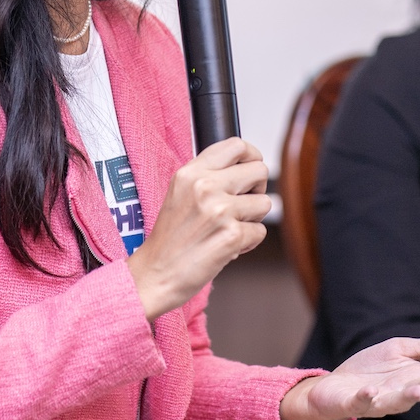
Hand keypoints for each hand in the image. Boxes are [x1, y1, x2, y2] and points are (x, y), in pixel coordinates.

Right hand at [125, 137, 269, 320]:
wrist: (155, 274)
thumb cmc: (169, 237)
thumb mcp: (179, 192)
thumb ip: (207, 175)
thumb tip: (245, 165)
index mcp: (191, 172)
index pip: (236, 145)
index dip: (251, 156)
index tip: (249, 170)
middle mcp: (205, 186)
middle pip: (259, 170)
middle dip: (257, 188)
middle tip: (241, 204)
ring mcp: (220, 211)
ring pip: (264, 202)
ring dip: (252, 219)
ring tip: (228, 228)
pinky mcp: (232, 236)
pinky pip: (260, 231)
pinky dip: (248, 242)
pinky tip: (226, 246)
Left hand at [278, 333, 419, 419]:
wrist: (335, 385)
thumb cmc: (373, 369)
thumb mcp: (404, 350)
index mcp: (415, 380)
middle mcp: (400, 394)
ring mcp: (377, 400)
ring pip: (396, 401)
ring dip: (409, 396)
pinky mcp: (354, 401)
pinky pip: (361, 402)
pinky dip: (366, 398)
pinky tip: (371, 391)